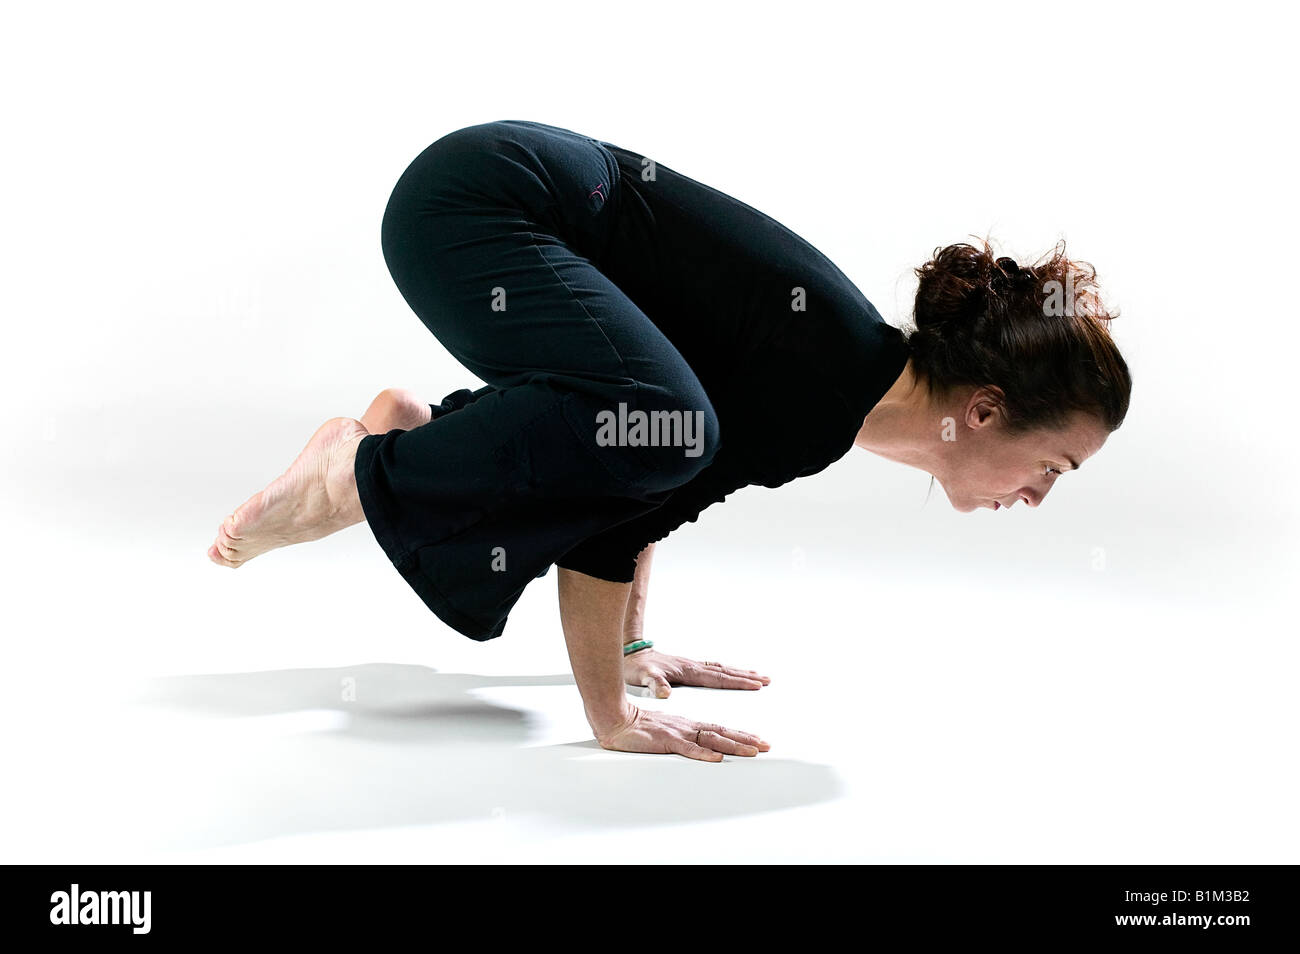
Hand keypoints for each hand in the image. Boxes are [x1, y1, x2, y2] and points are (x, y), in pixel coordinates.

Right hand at [595, 703, 770, 761]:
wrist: (616, 719)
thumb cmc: (638, 727)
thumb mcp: (665, 733)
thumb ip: (682, 740)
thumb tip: (702, 749)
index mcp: (687, 725)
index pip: (719, 729)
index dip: (740, 735)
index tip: (758, 741)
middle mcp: (687, 727)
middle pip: (722, 733)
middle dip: (746, 739)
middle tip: (766, 745)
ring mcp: (677, 733)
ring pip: (711, 740)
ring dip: (733, 746)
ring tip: (753, 751)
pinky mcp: (665, 741)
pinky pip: (687, 749)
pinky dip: (703, 754)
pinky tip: (716, 758)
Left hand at [623, 648, 770, 698]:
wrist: (629, 653)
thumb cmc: (635, 667)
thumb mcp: (643, 677)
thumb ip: (655, 684)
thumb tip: (665, 692)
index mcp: (687, 671)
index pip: (718, 678)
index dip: (738, 682)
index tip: (756, 684)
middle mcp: (692, 667)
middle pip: (725, 671)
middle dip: (747, 676)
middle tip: (767, 679)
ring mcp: (691, 666)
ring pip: (721, 669)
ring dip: (740, 673)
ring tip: (758, 676)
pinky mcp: (687, 667)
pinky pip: (713, 669)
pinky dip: (727, 672)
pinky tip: (731, 674)